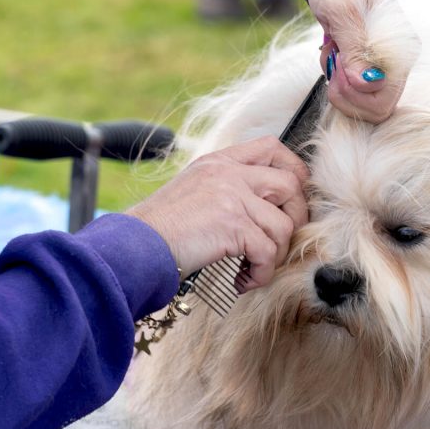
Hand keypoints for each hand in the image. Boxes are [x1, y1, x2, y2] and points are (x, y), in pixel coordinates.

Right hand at [127, 137, 308, 290]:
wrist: (134, 247)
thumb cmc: (160, 230)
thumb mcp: (194, 191)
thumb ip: (227, 189)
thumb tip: (267, 209)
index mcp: (220, 161)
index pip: (272, 147)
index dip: (293, 172)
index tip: (290, 201)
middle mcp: (229, 173)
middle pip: (290, 184)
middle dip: (295, 218)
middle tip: (278, 243)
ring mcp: (232, 196)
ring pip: (284, 224)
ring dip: (275, 255)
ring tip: (253, 269)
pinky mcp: (233, 224)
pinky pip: (268, 252)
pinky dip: (260, 273)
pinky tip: (242, 281)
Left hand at [305, 0, 416, 123]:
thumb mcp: (343, 10)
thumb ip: (356, 49)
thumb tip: (367, 85)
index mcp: (400, 49)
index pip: (383, 100)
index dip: (353, 94)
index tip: (337, 67)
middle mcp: (397, 62)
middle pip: (375, 108)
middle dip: (345, 93)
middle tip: (332, 64)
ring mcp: (384, 65)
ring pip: (362, 101)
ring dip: (338, 84)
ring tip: (332, 51)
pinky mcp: (369, 65)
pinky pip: (353, 89)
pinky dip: (336, 77)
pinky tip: (333, 52)